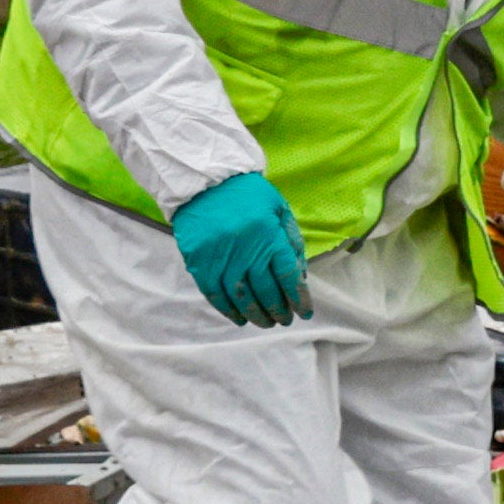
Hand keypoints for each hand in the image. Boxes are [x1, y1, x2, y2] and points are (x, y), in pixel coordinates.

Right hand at [169, 170, 309, 326]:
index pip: (288, 276)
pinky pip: (214, 293)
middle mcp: (246, 250)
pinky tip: (239, 318)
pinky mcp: (199, 261)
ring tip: (265, 323)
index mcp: (269, 235)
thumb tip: (300, 277)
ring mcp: (220, 257)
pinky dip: (227, 309)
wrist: (206, 180)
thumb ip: (291, 242)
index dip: (298, 298)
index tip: (305, 312)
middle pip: (266, 291)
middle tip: (284, 320)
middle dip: (278, 310)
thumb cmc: (249, 195)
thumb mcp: (279, 209)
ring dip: (255, 315)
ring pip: (240, 297)